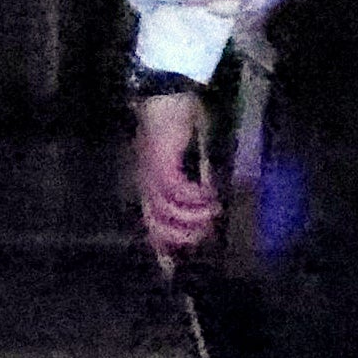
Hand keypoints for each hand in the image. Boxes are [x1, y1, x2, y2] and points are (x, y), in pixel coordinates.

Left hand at [131, 87, 215, 268]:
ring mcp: (150, 172)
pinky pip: (176, 191)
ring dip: (193, 218)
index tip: (178, 267)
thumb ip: (190, 177)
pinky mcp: (160, 160)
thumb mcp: (182, 154)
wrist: (165, 90)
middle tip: (207, 236)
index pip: (151, 224)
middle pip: (156, 225)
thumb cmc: (176, 120)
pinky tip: (210, 195)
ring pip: (167, 212)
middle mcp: (144, 182)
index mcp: (147, 183)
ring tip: (213, 215)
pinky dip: (195, 198)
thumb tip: (208, 200)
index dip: (163, 248)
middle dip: (183, 238)